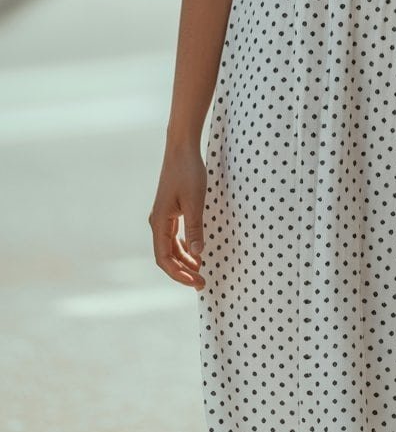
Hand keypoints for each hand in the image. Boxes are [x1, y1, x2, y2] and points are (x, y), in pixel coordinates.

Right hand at [149, 144, 206, 289]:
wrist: (181, 149)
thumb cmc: (188, 172)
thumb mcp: (195, 202)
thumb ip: (195, 228)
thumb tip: (198, 255)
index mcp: (159, 222)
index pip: (164, 259)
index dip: (179, 275)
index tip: (196, 282)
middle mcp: (157, 222)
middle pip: (167, 256)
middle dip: (183, 271)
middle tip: (202, 281)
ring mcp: (163, 216)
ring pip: (171, 247)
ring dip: (184, 260)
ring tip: (201, 270)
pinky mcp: (170, 210)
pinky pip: (174, 236)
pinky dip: (185, 247)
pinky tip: (196, 251)